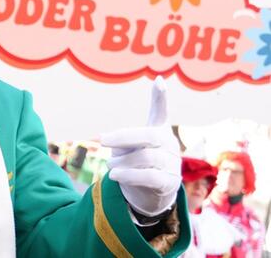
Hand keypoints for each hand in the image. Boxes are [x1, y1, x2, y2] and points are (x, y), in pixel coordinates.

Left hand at [100, 77, 180, 216]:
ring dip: (121, 162)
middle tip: (102, 140)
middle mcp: (170, 144)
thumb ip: (122, 138)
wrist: (149, 194)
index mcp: (159, 131)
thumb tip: (104, 138)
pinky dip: (128, 175)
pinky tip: (115, 176)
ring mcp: (173, 163)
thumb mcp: (131, 146)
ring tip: (110, 166)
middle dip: (122, 137)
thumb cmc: (136, 164)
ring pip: (145, 158)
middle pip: (147, 136)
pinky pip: (149, 177)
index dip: (160, 97)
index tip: (159, 80)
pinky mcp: (170, 183)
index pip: (161, 112)